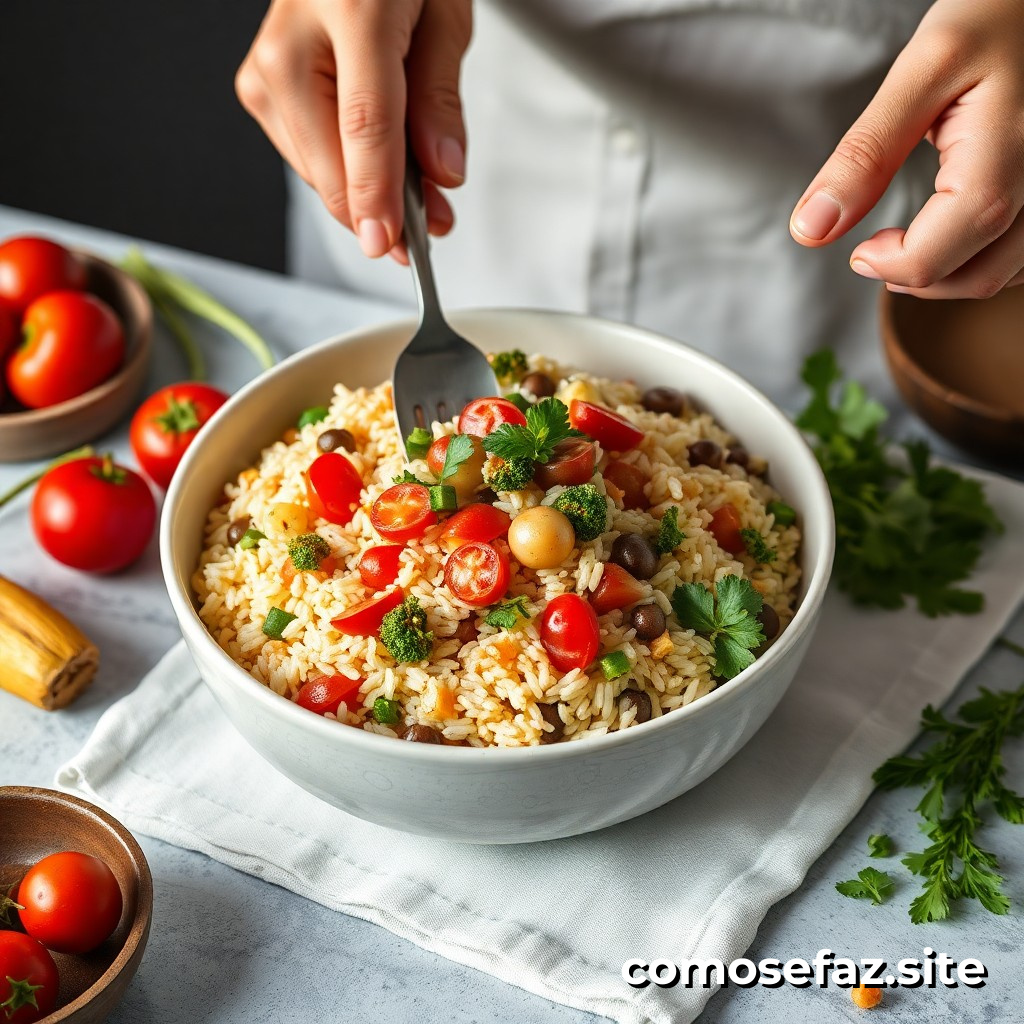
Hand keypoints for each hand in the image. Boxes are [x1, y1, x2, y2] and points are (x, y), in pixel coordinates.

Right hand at [236, 0, 471, 259]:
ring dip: (369, 195)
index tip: (387, 241)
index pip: (364, 124)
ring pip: (319, 173)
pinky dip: (348, 173)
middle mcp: (289, 44)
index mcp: (349, 11)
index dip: (378, 192)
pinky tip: (379, 163)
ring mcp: (266, 71)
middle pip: (330, 163)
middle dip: (383, 209)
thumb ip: (440, 99)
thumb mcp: (445, 17)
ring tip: (418, 187)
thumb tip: (442, 172)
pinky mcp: (259, 91)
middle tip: (434, 221)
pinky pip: (310, 159)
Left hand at [790, 0, 1023, 297]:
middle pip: (978, 276)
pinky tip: (951, 234)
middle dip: (916, 276)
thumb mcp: (922, 70)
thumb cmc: (997, 13)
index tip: (858, 251)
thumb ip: (865, 154)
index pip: (941, 252)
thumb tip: (811, 228)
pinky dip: (981, 258)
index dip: (890, 266)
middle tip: (874, 250)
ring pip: (1005, 273)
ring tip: (906, 245)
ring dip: (950, 274)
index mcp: (1007, 155)